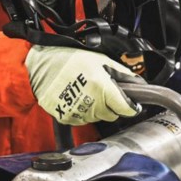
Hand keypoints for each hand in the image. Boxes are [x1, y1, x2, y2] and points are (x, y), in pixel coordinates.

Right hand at [24, 46, 143, 125]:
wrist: (42, 65)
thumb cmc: (69, 59)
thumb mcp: (101, 60)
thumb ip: (121, 73)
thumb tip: (138, 84)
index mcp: (102, 87)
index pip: (126, 109)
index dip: (131, 107)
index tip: (131, 105)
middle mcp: (91, 102)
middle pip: (111, 115)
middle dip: (110, 105)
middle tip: (101, 91)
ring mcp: (77, 111)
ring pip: (97, 119)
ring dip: (95, 109)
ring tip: (85, 92)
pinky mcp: (66, 117)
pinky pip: (81, 121)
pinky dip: (81, 112)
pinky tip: (75, 98)